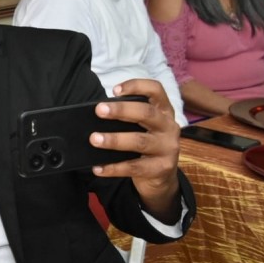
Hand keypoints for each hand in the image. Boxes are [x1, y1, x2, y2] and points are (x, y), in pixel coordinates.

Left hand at [89, 78, 181, 223]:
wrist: (162, 176)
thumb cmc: (147, 145)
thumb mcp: (145, 127)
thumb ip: (129, 118)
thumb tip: (100, 113)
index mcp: (164, 112)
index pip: (156, 90)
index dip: (137, 86)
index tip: (115, 90)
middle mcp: (169, 127)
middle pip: (147, 113)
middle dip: (121, 110)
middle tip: (99, 110)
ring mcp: (167, 148)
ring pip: (139, 141)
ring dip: (114, 140)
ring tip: (94, 139)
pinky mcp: (161, 168)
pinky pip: (134, 167)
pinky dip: (113, 167)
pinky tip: (98, 168)